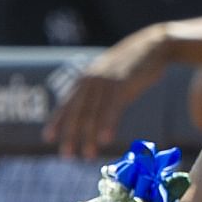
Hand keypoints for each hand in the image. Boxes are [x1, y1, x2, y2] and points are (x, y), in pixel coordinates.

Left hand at [44, 29, 166, 160]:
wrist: (154, 46)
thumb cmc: (133, 66)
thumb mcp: (110, 77)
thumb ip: (99, 92)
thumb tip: (92, 112)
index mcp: (86, 80)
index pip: (67, 104)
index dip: (57, 121)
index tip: (48, 138)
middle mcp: (91, 81)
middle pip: (77, 112)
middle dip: (71, 135)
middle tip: (66, 156)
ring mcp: (105, 82)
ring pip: (93, 113)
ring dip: (89, 136)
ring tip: (88, 155)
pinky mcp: (122, 84)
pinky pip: (112, 108)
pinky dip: (107, 124)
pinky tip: (106, 139)